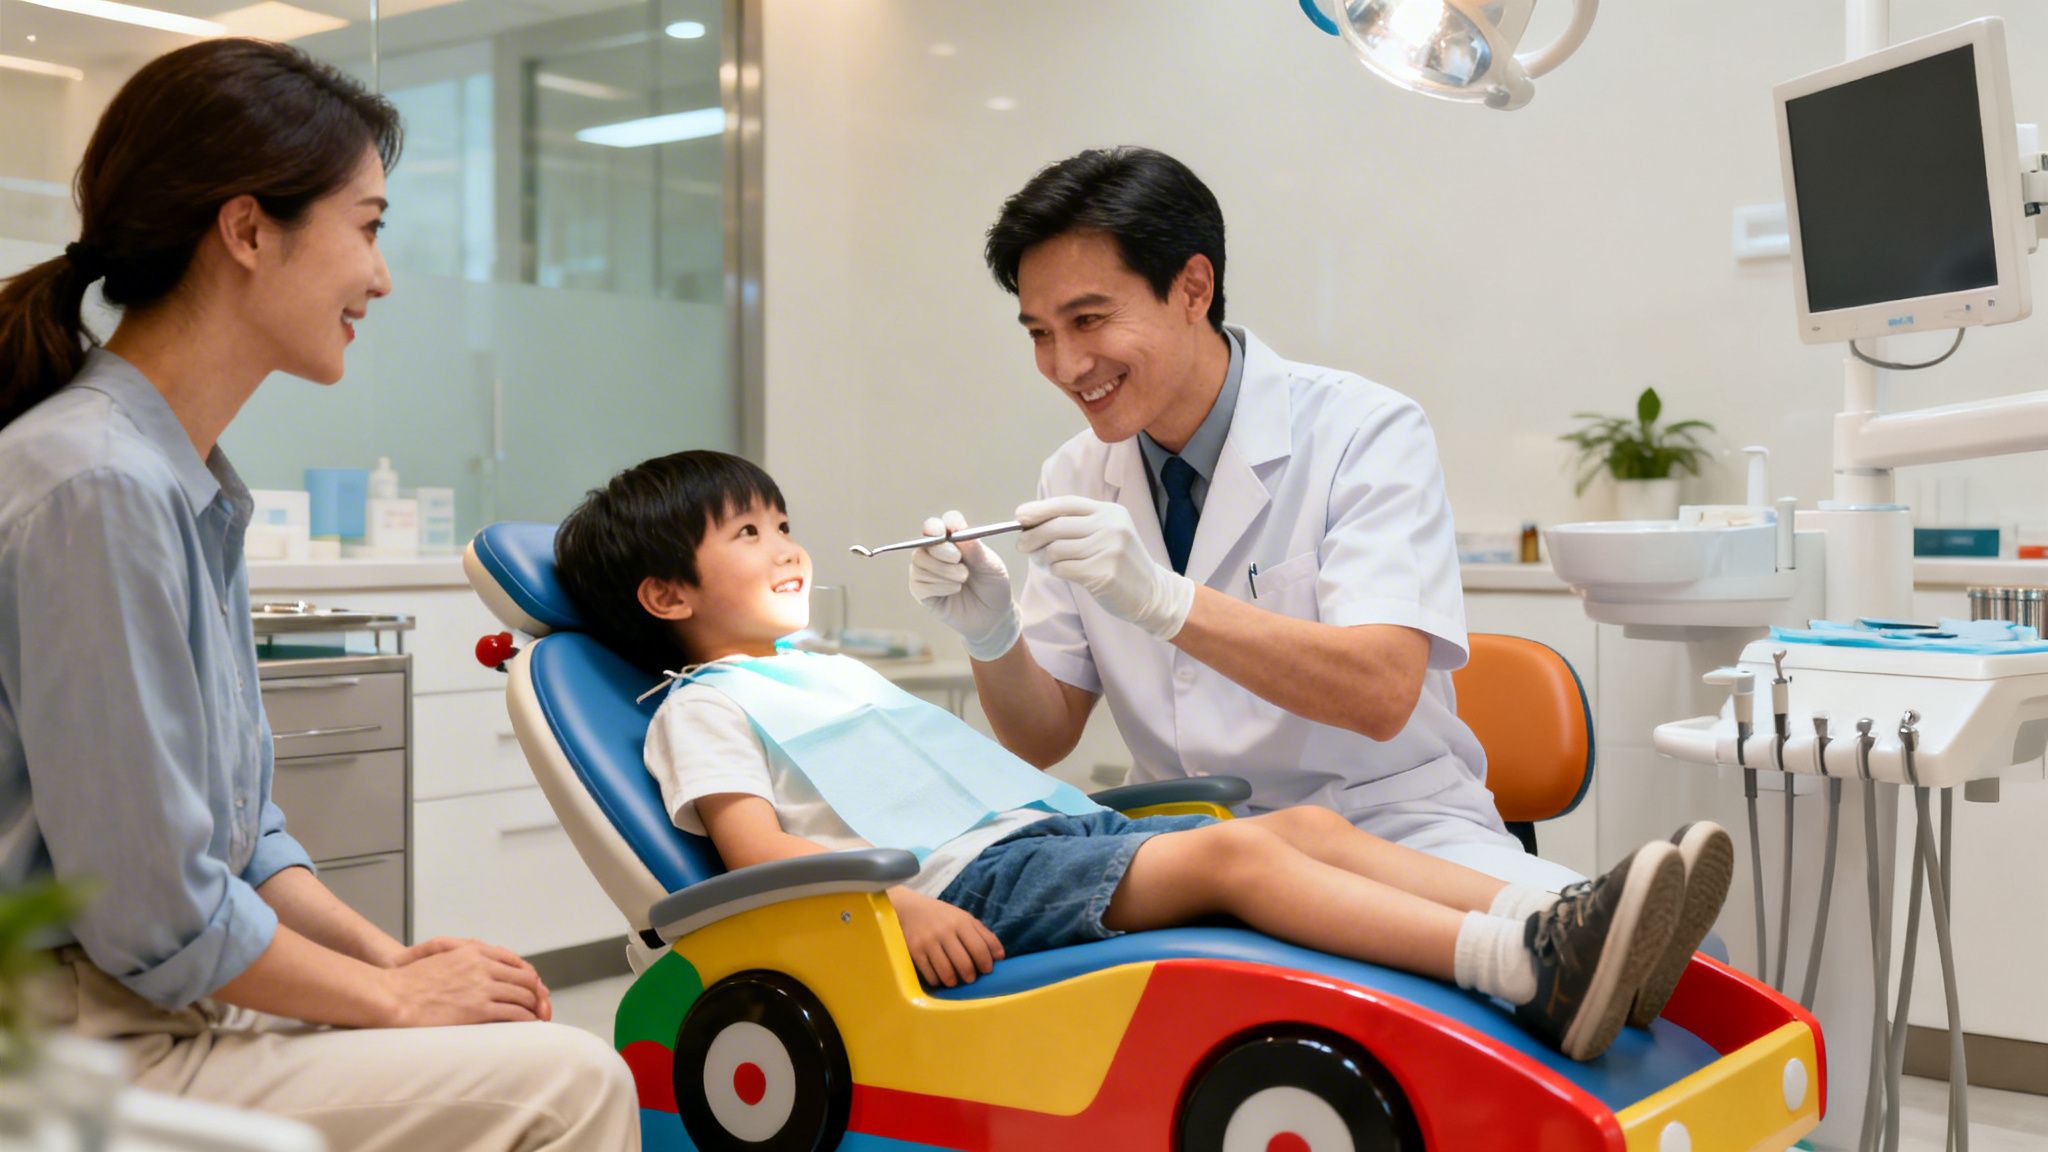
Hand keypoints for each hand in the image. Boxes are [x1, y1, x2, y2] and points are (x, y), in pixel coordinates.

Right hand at [383, 937, 552, 1025]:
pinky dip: (526, 1019)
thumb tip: (479, 965)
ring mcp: (482, 987)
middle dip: (536, 993)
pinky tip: (528, 1025)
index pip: (514, 962)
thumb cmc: (410, 982)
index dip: (527, 976)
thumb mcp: (441, 956)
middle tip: (541, 1005)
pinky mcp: (479, 1009)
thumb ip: (463, 959)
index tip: (532, 987)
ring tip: (537, 1017)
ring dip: (534, 1008)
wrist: (393, 997)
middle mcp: (482, 966)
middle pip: (524, 978)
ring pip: (523, 995)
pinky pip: (514, 1013)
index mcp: (473, 951)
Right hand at [889, 889, 1002, 987]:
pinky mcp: (915, 951)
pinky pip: (929, 974)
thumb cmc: (942, 917)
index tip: (987, 971)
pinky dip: (937, 981)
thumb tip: (1000, 957)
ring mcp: (929, 942)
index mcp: (961, 922)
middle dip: (971, 976)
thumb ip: (983, 935)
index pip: (980, 948)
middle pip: (964, 963)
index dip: (986, 964)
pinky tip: (939, 978)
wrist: (909, 908)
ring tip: (955, 981)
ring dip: (954, 982)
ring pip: (946, 972)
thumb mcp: (964, 918)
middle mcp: (945, 931)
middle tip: (971, 978)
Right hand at [907, 510, 1021, 660]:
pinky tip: (953, 591)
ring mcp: (926, 569)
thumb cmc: (993, 587)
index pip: (941, 523)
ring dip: (944, 572)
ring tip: (963, 580)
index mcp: (955, 539)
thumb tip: (958, 531)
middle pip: (926, 539)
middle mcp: (937, 551)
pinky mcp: (921, 589)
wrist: (992, 617)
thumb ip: (976, 549)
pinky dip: (939, 586)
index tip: (951, 530)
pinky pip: (919, 581)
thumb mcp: (991, 566)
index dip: (942, 524)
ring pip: (920, 560)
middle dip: (943, 550)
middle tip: (959, 560)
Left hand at [1015, 496, 1193, 640]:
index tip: (1020, 516)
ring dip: (1045, 558)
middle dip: (1033, 536)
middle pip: (1057, 526)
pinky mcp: (1104, 573)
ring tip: (1047, 562)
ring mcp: (1109, 549)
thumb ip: (1077, 526)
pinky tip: (1062, 572)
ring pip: (1056, 549)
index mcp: (1110, 512)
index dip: (1040, 509)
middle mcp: (1110, 526)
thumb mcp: (1107, 534)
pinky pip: (1063, 569)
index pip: (1067, 504)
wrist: (1151, 593)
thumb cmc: (1120, 564)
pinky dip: (1056, 571)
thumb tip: (1032, 524)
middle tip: (1022, 545)